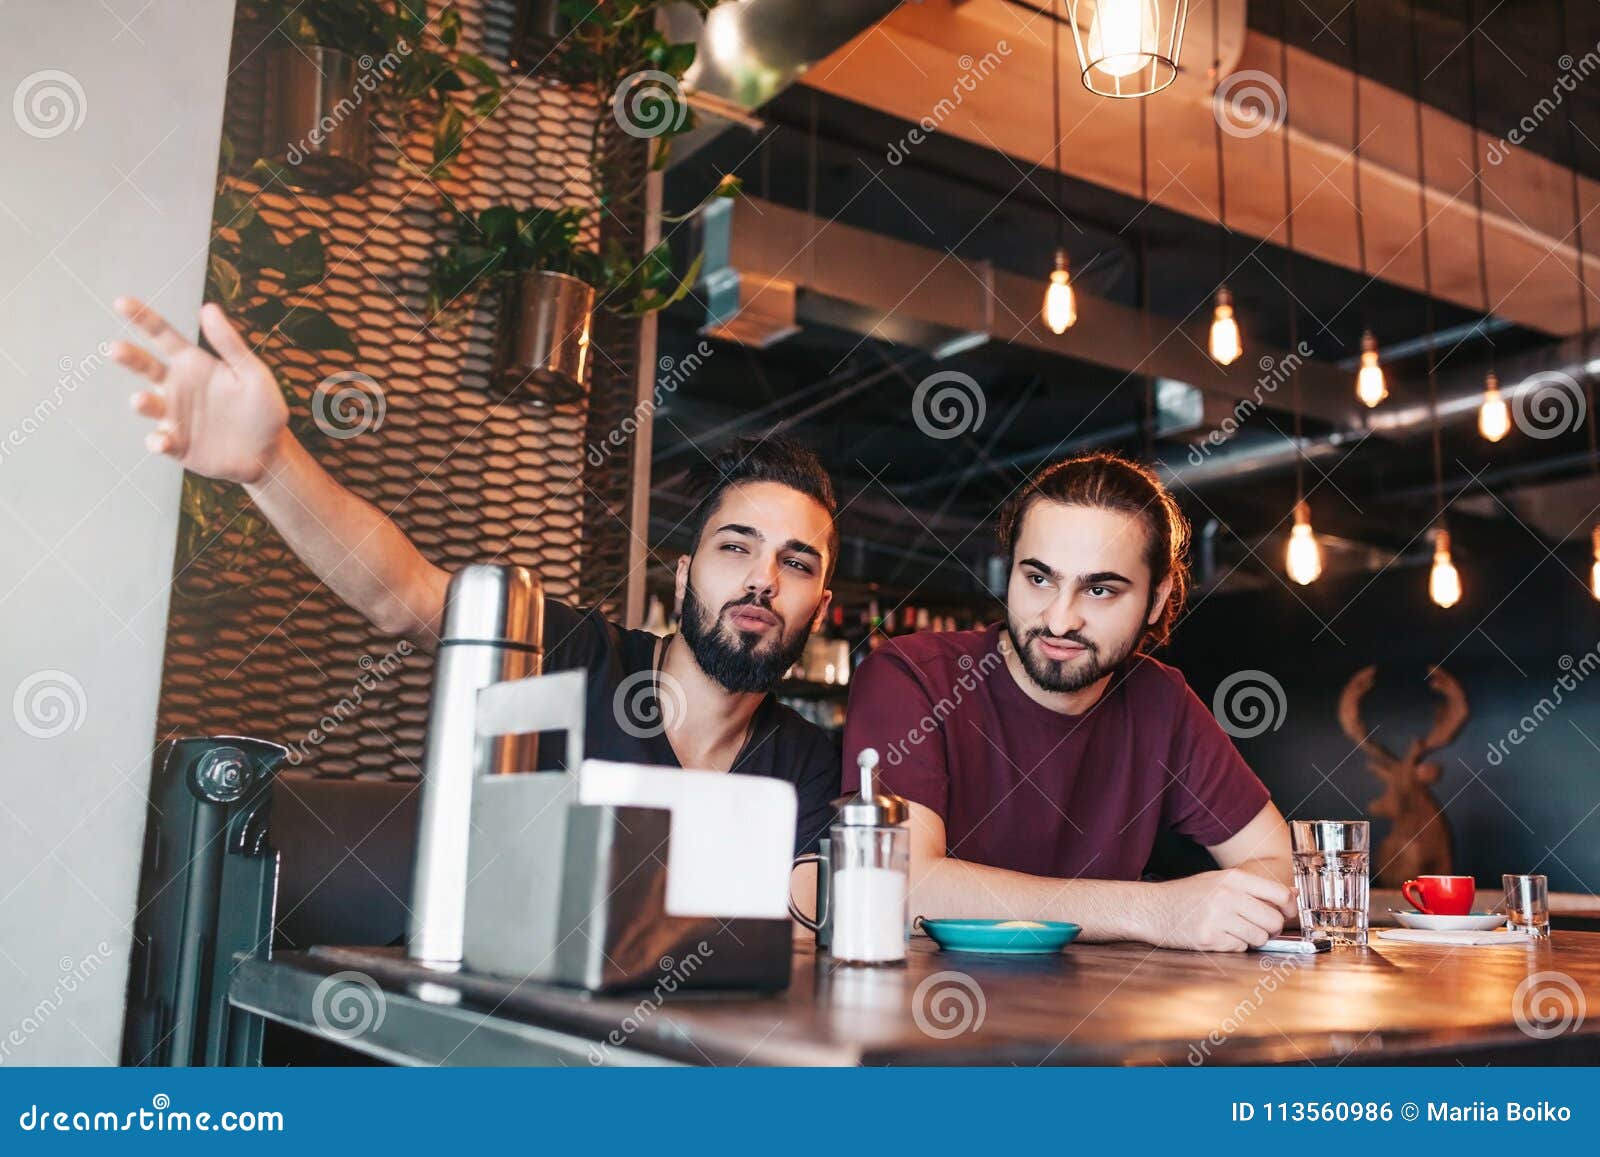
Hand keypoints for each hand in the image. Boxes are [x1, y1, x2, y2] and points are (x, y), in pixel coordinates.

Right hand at [111, 297, 290, 485]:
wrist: (269, 454)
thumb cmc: (263, 410)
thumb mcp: (254, 375)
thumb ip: (230, 345)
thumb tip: (208, 307)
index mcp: (194, 364)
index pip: (163, 336)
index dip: (142, 318)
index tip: (121, 302)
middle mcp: (178, 387)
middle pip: (145, 366)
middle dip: (129, 357)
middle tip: (115, 349)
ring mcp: (174, 416)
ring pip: (148, 404)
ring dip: (142, 402)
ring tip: (141, 400)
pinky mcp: (177, 444)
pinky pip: (160, 441)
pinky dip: (157, 441)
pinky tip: (162, 442)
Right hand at [1143, 866, 1296, 951]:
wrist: (1152, 908)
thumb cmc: (1187, 895)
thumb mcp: (1218, 880)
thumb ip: (1253, 887)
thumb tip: (1291, 895)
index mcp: (1232, 878)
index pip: (1278, 894)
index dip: (1290, 907)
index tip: (1289, 913)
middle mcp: (1226, 896)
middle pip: (1273, 920)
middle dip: (1271, 928)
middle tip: (1261, 926)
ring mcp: (1217, 918)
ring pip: (1259, 937)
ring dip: (1253, 939)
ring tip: (1236, 930)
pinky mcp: (1209, 938)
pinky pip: (1240, 948)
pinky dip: (1235, 945)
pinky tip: (1220, 936)